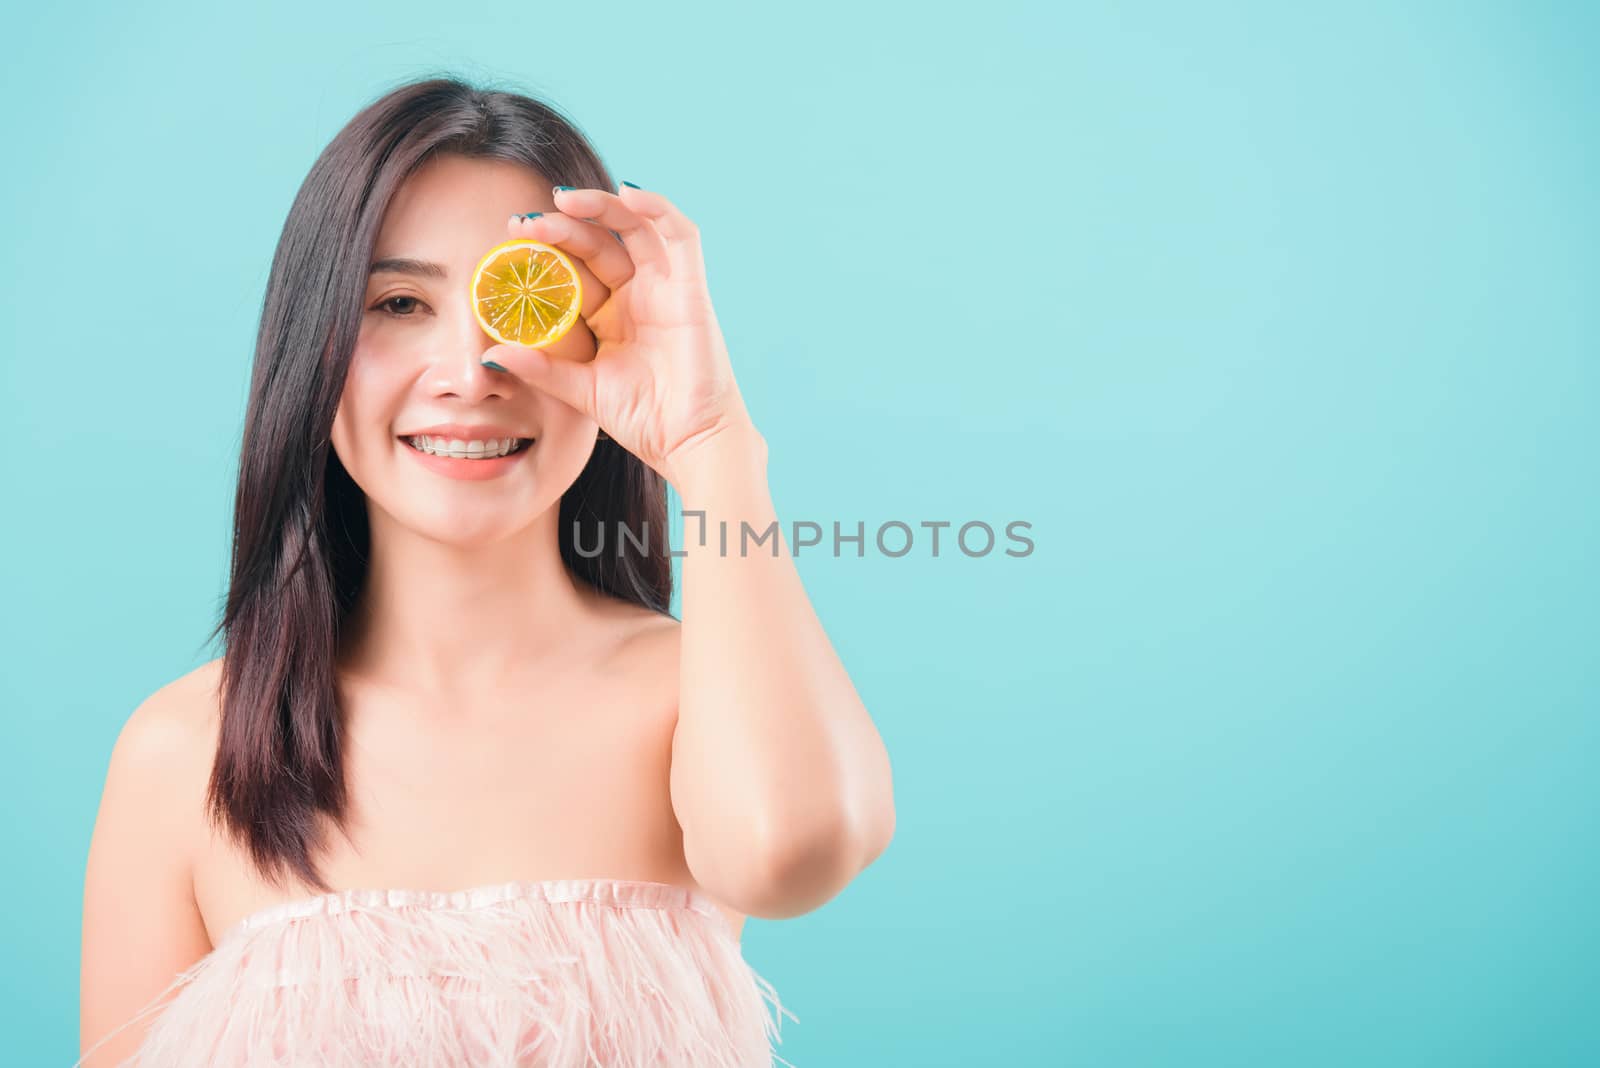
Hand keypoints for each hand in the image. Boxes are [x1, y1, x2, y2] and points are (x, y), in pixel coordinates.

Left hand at [481, 183, 760, 487]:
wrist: (689, 443)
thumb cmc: (644, 421)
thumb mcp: (581, 390)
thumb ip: (542, 369)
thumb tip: (490, 357)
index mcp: (612, 316)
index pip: (576, 268)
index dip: (546, 250)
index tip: (510, 242)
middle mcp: (639, 295)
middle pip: (600, 241)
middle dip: (562, 226)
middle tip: (524, 223)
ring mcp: (667, 289)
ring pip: (636, 227)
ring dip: (602, 206)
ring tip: (562, 199)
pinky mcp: (692, 289)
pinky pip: (681, 236)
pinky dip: (659, 207)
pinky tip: (628, 192)